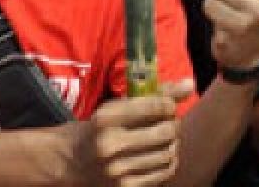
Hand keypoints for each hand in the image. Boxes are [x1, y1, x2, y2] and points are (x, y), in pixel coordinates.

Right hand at [61, 79, 192, 186]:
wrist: (68, 161)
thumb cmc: (98, 128)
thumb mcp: (117, 107)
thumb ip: (154, 95)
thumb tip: (190, 85)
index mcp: (107, 118)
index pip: (157, 106)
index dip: (170, 105)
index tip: (167, 107)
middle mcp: (110, 145)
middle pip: (167, 131)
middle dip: (172, 125)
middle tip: (167, 124)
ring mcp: (117, 170)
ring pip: (169, 153)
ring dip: (171, 145)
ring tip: (163, 141)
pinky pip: (164, 173)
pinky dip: (167, 163)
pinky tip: (158, 157)